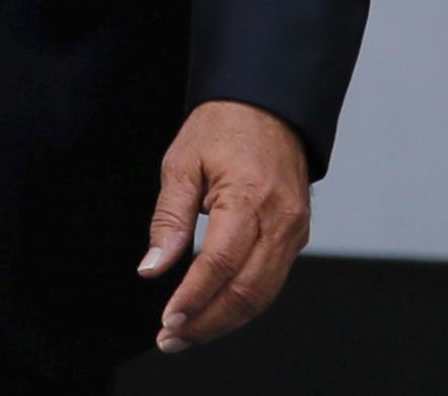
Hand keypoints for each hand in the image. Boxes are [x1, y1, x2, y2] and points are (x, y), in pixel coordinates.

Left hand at [140, 100, 312, 350]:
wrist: (267, 107)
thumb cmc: (221, 129)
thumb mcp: (181, 164)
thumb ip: (168, 219)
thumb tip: (152, 268)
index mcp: (250, 199)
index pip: (221, 264)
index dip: (194, 298)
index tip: (168, 321)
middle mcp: (280, 222)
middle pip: (247, 291)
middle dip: (208, 322)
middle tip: (171, 339)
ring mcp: (294, 232)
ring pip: (263, 295)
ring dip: (224, 321)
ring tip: (187, 334)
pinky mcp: (296, 237)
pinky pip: (271, 281)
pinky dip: (242, 303)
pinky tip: (214, 312)